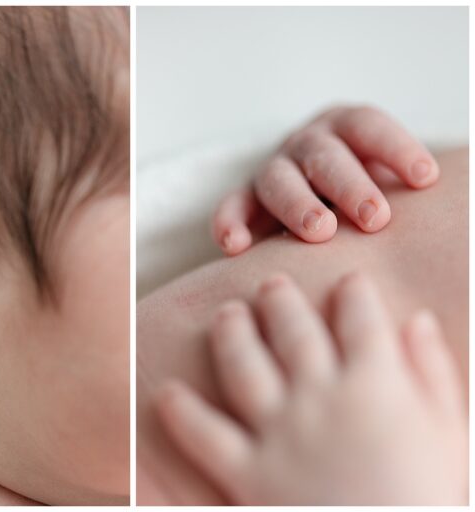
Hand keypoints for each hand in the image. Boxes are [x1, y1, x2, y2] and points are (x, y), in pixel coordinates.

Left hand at [155, 272, 465, 504]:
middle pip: (293, 330)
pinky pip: (205, 434)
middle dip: (281, 300)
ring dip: (231, 332)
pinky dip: (181, 412)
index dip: (352, 292)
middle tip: (272, 283)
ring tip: (226, 314)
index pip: (359, 318)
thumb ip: (433, 371)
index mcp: (377, 383)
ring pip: (244, 363)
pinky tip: (166, 393)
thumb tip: (415, 318)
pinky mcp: (248, 471)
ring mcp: (280, 431)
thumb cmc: (429, 496)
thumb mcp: (450, 432)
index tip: (347, 280)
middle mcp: (321, 396)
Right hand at [213, 106, 438, 255]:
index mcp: (346, 127)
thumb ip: (408, 184)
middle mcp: (306, 143)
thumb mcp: (391, 177)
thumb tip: (447, 188)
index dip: (396, 148)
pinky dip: (230, 223)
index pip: (368, 126)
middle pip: (325, 155)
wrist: (321, 202)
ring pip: (278, 179)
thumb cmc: (369, 196)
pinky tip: (234, 246)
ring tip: (319, 232)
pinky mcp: (247, 200)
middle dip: (350, 185)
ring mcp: (273, 170)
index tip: (425, 179)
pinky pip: (232, 207)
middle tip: (375, 217)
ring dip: (297, 204)